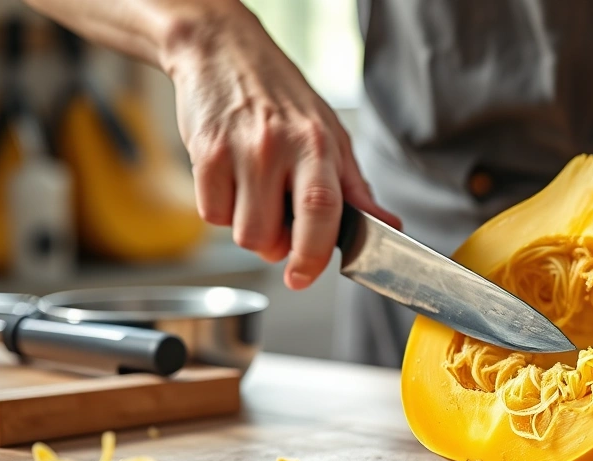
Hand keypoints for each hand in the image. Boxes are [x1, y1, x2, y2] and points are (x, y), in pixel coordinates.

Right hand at [161, 5, 399, 289]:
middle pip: (270, 237)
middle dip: (276, 248)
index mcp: (318, 147)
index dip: (313, 254)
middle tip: (281, 224)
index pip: (322, 211)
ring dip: (248, 229)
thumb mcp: (331, 137)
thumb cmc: (282, 99)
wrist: (224, 52)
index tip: (304, 277)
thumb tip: (389, 226)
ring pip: (241, 232)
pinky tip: (232, 181)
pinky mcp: (204, 152)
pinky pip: (211, 213)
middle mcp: (278, 148)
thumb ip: (355, 189)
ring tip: (256, 197)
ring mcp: (238, 150)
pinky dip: (221, 210)